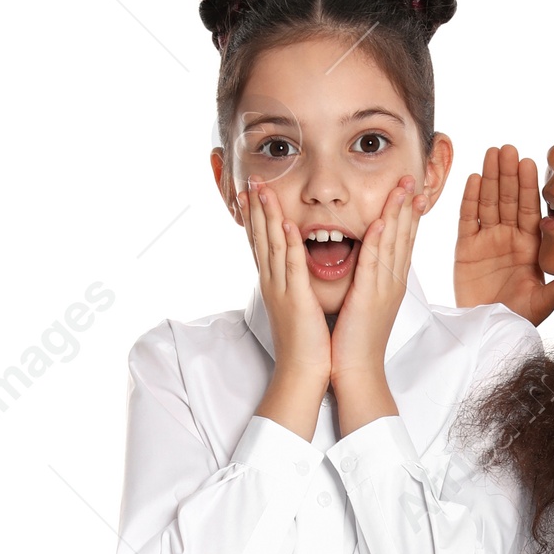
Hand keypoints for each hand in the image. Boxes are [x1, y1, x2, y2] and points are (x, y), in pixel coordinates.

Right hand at [240, 180, 330, 436]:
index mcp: (274, 284)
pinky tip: (286, 225)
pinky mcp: (296, 300)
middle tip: (249, 180)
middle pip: (260, 238)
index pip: (261, 244)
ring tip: (262, 190)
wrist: (302, 373)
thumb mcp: (295, 307)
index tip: (250, 194)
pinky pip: (291, 268)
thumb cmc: (304, 344)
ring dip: (267, 216)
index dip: (255, 217)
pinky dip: (288, 245)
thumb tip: (294, 271)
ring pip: (272, 246)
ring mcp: (282, 291)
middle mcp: (272, 283)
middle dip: (255, 208)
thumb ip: (293, 286)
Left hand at [330, 177, 421, 424]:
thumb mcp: (366, 304)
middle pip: (405, 236)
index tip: (413, 191)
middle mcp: (393, 283)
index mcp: (392, 284)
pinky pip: (374, 264)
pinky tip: (380, 221)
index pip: (403, 242)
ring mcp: (384, 289)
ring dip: (398, 213)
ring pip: (393, 244)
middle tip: (415, 177)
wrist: (358, 371)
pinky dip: (378, 241)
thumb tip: (367, 264)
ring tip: (403, 187)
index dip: (409, 215)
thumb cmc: (356, 341)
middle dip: (409, 205)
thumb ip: (369, 281)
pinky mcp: (369, 298)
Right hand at [455, 145, 553, 323]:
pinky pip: (468, 219)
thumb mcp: (542, 305)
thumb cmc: (517, 320)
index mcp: (531, 246)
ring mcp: (487, 241)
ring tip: (491, 153)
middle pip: (508, 199)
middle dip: (508, 174)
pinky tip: (472, 179)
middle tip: (508, 148)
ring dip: (489, 178)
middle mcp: (510, 238)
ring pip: (488, 203)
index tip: (530, 163)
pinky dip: (469, 199)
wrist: (486, 333)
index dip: (528, 186)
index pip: (530, 210)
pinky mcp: (465, 249)